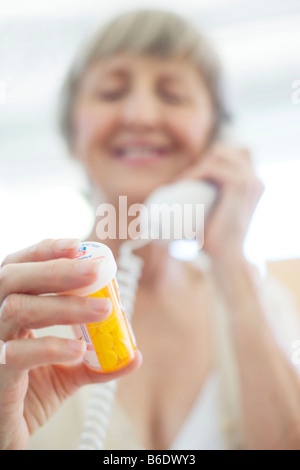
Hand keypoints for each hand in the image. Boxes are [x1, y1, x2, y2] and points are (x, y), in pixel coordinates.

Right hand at [0, 239, 141, 449]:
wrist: (8, 433)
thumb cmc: (31, 393)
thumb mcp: (68, 371)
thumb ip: (97, 359)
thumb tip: (134, 355)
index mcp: (11, 309)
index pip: (20, 267)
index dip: (45, 252)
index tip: (78, 246)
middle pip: (13, 277)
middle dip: (57, 269)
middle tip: (95, 270)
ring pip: (17, 308)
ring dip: (64, 305)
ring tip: (102, 310)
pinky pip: (18, 353)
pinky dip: (52, 347)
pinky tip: (78, 351)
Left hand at [174, 143, 264, 262]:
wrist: (226, 257)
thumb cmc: (215, 239)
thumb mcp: (211, 213)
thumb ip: (204, 201)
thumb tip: (174, 197)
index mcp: (252, 183)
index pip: (231, 154)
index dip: (208, 160)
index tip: (187, 178)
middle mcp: (254, 178)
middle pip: (225, 149)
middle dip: (202, 159)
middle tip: (183, 180)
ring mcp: (250, 180)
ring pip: (217, 155)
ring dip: (196, 166)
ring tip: (180, 183)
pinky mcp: (240, 185)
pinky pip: (213, 168)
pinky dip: (195, 173)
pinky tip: (184, 183)